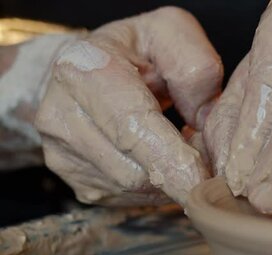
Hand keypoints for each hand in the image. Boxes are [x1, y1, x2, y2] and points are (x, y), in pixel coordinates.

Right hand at [35, 7, 221, 205]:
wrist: (84, 70)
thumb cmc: (133, 51)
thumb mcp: (170, 33)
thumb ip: (194, 66)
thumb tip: (205, 117)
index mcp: (84, 68)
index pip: (129, 125)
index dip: (169, 157)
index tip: (200, 178)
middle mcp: (62, 114)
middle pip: (134, 170)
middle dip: (179, 169)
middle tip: (204, 151)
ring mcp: (64, 155)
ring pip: (134, 189)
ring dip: (170, 178)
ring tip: (181, 148)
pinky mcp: (78, 183)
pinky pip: (130, 199)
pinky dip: (157, 187)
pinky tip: (162, 161)